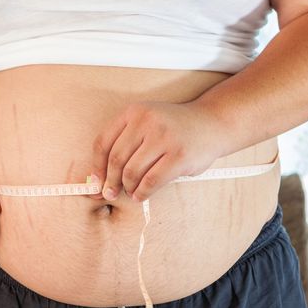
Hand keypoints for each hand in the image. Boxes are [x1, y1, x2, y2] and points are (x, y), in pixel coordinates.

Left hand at [88, 101, 222, 201]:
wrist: (212, 123)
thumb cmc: (174, 129)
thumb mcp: (147, 125)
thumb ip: (124, 145)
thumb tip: (97, 181)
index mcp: (134, 112)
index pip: (103, 142)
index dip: (96, 167)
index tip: (95, 182)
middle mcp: (147, 121)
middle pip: (116, 160)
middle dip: (110, 182)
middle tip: (110, 193)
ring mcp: (164, 138)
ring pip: (132, 172)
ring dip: (128, 188)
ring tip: (130, 192)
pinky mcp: (178, 156)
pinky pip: (151, 181)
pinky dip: (142, 193)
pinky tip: (140, 195)